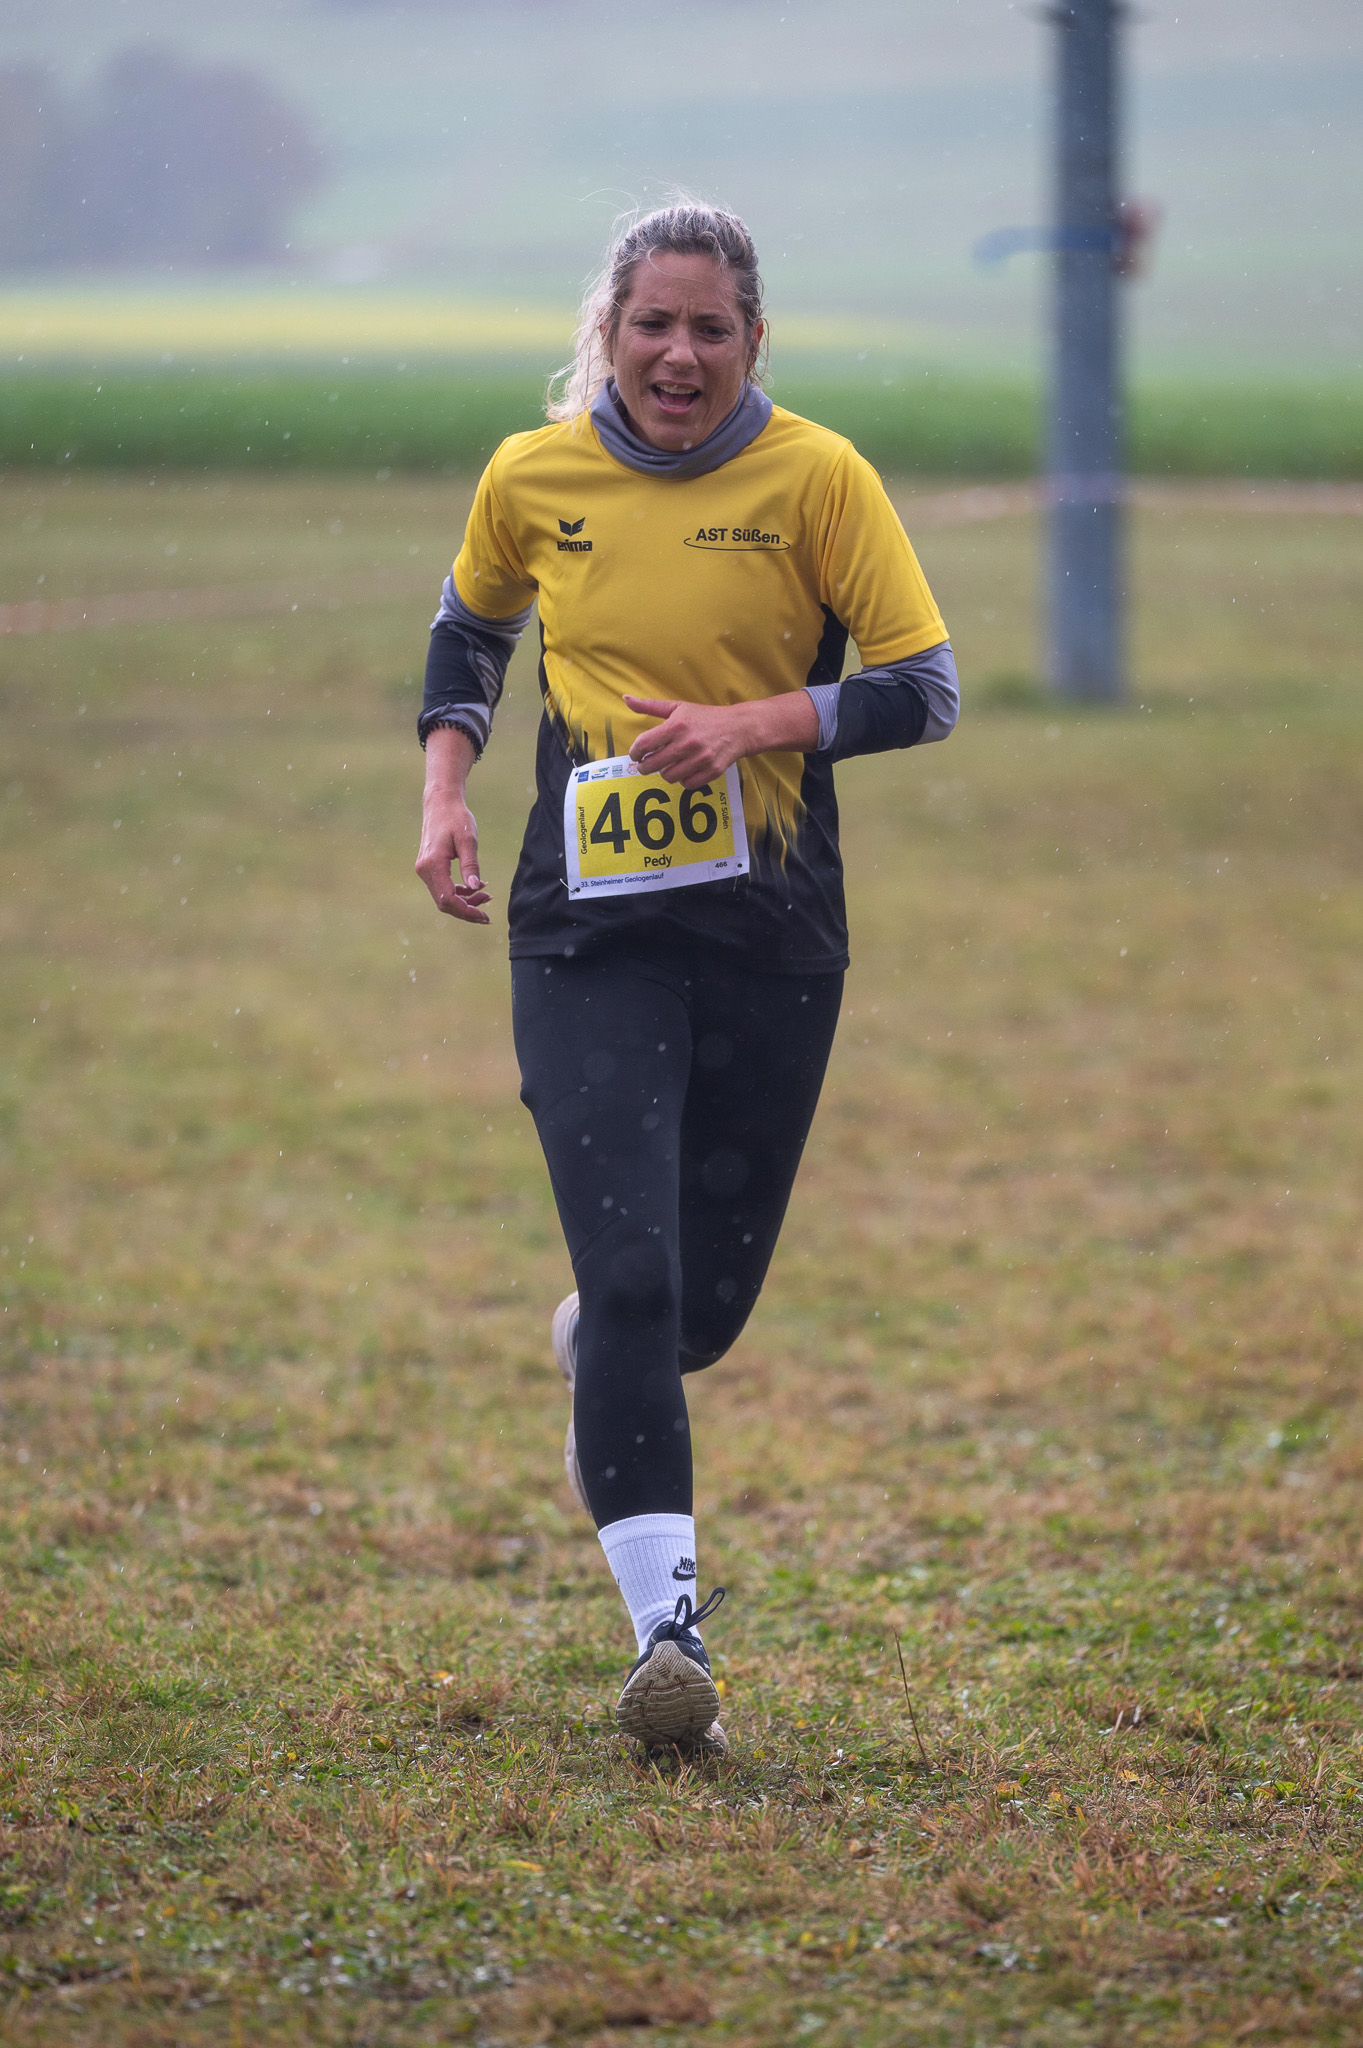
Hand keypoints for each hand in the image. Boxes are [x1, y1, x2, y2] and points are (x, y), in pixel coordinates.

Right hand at [415, 726, 491, 923]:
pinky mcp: (428, 868)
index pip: (448, 898)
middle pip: (444, 903)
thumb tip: (476, 887)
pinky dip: (458, 892)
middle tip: (488, 912)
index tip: (485, 915)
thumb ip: (471, 864)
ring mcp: (424, 870)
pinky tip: (475, 887)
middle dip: (466, 910)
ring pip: (443, 897)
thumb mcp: (468, 839)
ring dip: (464, 901)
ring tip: (486, 896)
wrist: (440, 803)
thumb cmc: (456, 817)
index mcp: (433, 864)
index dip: (467, 911)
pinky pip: (442, 888)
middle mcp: (424, 870)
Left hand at [624, 695, 747, 788]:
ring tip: (669, 764)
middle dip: (645, 766)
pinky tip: (685, 769)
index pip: (643, 745)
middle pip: (652, 765)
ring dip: (665, 772)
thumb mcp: (677, 707)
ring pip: (668, 777)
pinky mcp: (711, 771)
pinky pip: (686, 784)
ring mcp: (700, 759)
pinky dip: (683, 779)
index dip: (635, 752)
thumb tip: (626, 698)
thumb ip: (650, 706)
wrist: (738, 727)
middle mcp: (687, 743)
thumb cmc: (704, 717)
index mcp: (676, 726)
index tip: (636, 754)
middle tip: (647, 764)